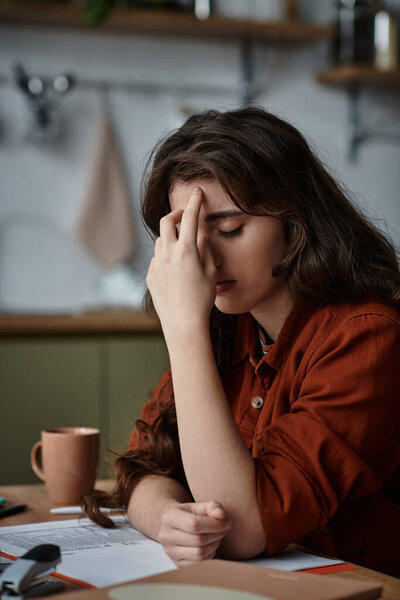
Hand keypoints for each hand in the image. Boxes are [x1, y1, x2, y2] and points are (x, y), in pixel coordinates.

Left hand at [146, 188, 216, 340]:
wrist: (183, 323)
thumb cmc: (202, 299)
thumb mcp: (211, 272)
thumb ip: (206, 249)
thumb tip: (202, 234)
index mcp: (186, 250)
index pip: (189, 218)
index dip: (194, 202)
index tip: (197, 193)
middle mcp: (167, 253)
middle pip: (166, 221)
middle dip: (176, 214)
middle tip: (184, 216)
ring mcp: (156, 264)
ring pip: (160, 240)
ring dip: (170, 237)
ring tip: (183, 247)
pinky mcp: (150, 276)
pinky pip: (157, 259)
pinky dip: (166, 256)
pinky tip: (176, 270)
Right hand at [158, 500, 230, 566]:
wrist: (173, 524)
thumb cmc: (188, 513)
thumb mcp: (198, 505)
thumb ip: (212, 506)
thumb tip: (221, 515)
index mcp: (169, 517)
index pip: (194, 524)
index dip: (213, 524)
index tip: (225, 522)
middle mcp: (166, 536)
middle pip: (198, 540)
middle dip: (216, 534)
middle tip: (224, 528)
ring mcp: (170, 552)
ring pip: (199, 554)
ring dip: (214, 545)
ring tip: (217, 536)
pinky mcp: (177, 563)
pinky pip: (198, 564)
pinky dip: (209, 555)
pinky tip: (210, 545)